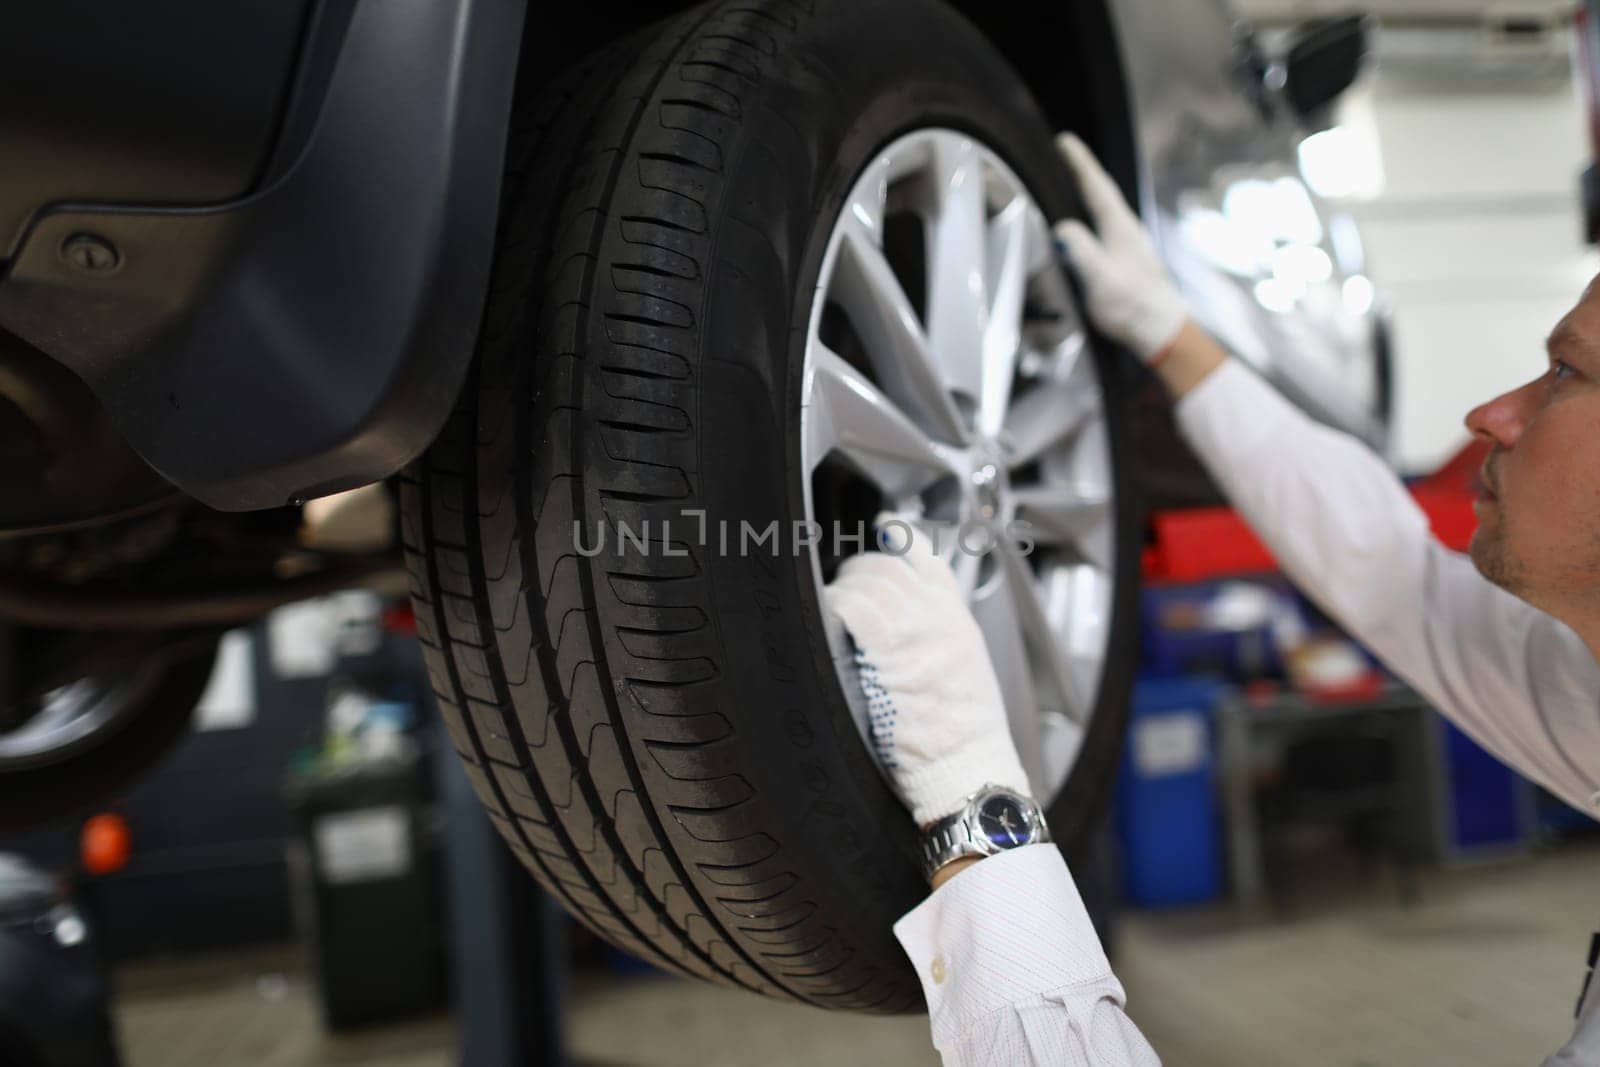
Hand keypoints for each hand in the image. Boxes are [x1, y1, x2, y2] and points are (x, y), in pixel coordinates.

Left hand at [822, 518, 1031, 828]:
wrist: (970, 767)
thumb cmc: (965, 734)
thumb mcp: (966, 667)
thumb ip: (940, 634)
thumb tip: (906, 620)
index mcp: (957, 619)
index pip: (929, 559)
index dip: (902, 536)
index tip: (884, 526)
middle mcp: (938, 616)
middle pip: (888, 564)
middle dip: (859, 568)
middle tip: (845, 586)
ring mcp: (915, 630)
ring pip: (867, 580)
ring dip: (842, 590)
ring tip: (834, 609)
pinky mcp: (890, 653)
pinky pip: (851, 608)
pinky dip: (835, 606)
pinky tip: (828, 620)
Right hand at [1053, 132, 1188, 363]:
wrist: (1161, 330)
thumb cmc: (1132, 307)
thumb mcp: (1101, 279)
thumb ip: (1081, 252)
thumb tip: (1061, 229)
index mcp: (1119, 228)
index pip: (1096, 186)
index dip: (1080, 162)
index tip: (1065, 141)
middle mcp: (1127, 230)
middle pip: (1102, 192)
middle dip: (1083, 171)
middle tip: (1065, 154)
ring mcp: (1130, 244)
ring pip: (1106, 208)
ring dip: (1089, 192)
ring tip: (1072, 182)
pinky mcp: (1128, 259)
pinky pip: (1105, 226)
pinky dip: (1093, 215)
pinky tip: (1089, 224)